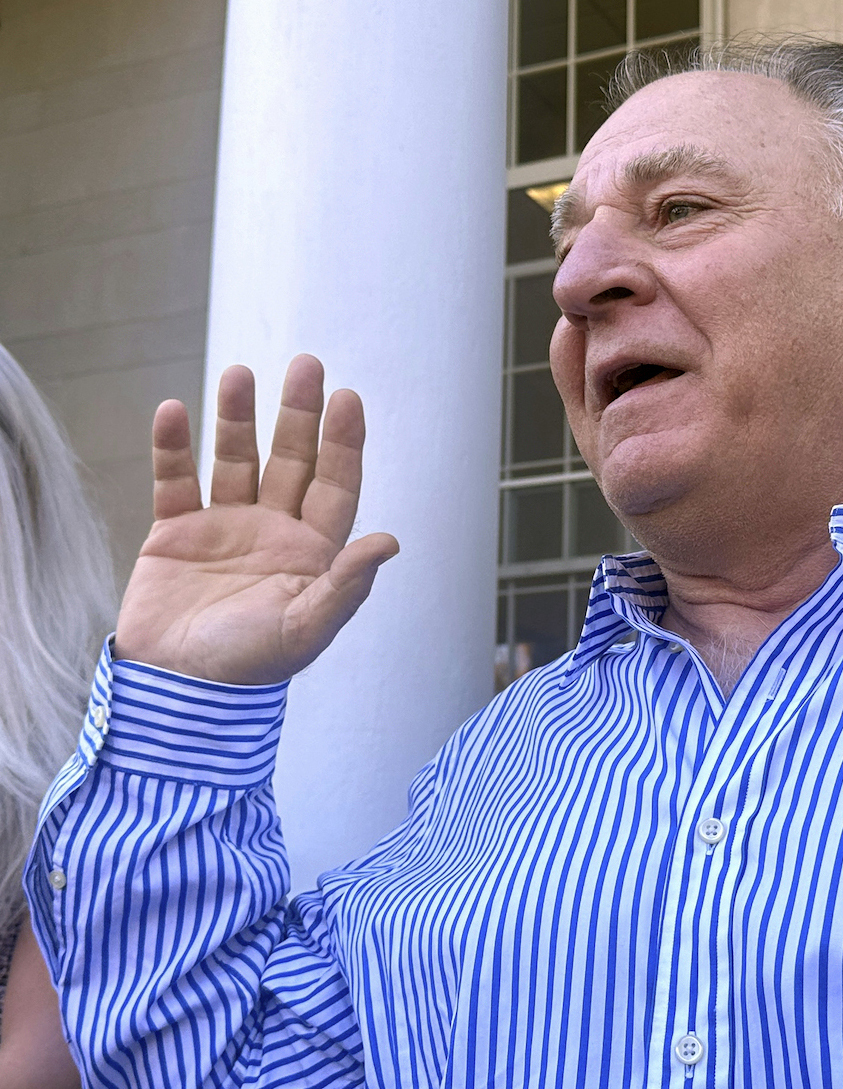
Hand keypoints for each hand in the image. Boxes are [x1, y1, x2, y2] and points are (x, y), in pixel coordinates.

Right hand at [115, 355, 398, 685]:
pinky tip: (173, 410)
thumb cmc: (250, 666)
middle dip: (299, 414)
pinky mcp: (174, 534)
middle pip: (292, 460)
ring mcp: (224, 528)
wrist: (178, 690)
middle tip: (306, 363)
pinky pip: (175, 481)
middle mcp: (274, 531)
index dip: (344, 443)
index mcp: (313, 552)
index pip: (336, 485)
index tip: (348, 398)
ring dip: (237, 418)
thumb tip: (390, 541)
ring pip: (236, 460)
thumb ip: (346, 584)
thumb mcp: (307, 627)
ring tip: (239, 372)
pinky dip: (172, 447)